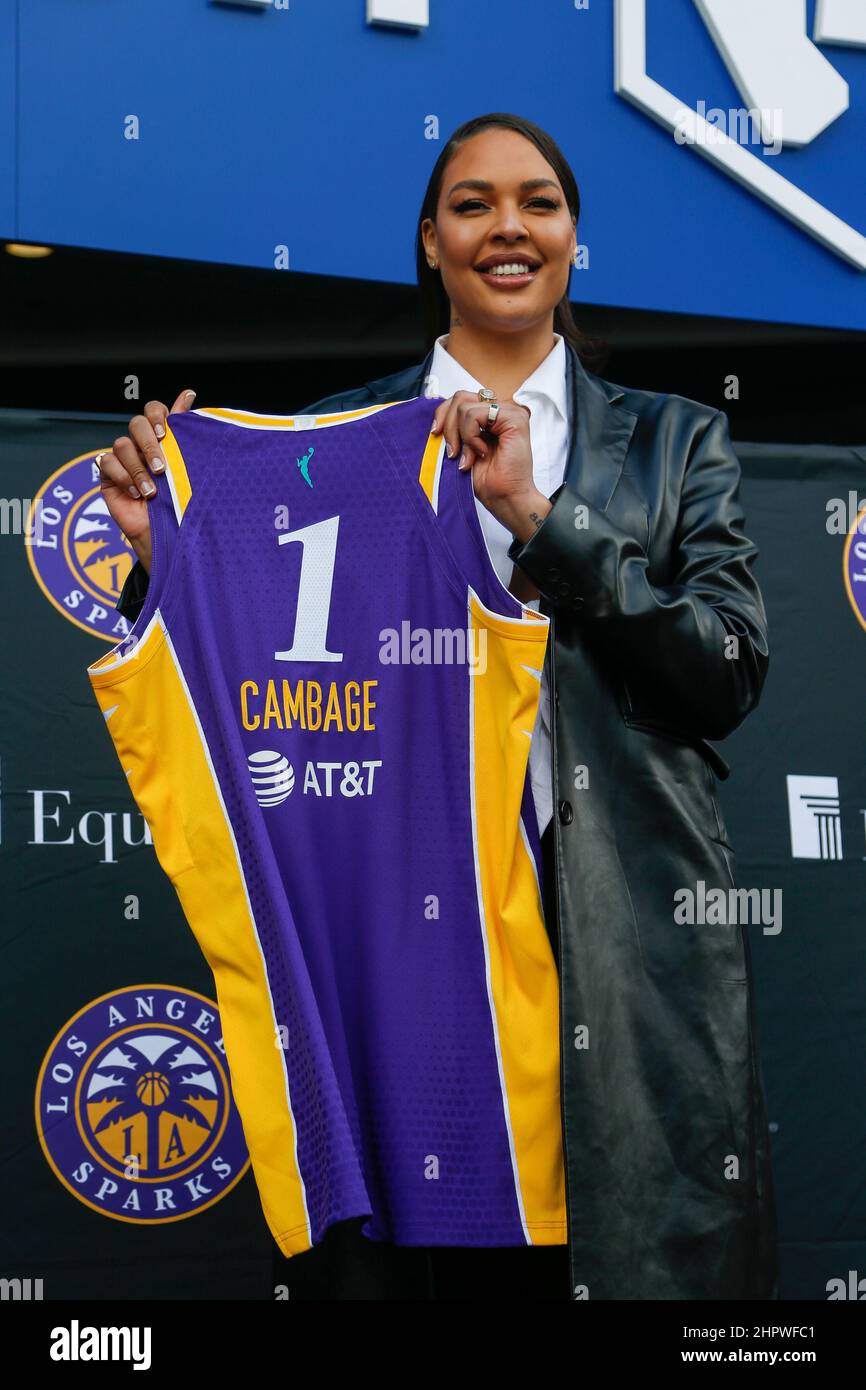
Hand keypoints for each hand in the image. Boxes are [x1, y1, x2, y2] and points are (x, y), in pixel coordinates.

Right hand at [97, 389, 196, 573]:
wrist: (166, 533)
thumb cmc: (180, 500)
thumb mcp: (186, 465)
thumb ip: (183, 430)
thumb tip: (188, 393)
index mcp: (162, 438)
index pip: (154, 411)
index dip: (158, 416)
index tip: (166, 433)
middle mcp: (141, 444)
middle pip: (137, 424)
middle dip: (149, 444)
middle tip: (162, 467)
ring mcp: (123, 458)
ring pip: (122, 444)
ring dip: (138, 468)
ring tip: (152, 491)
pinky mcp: (108, 474)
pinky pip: (107, 462)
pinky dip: (122, 477)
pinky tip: (136, 494)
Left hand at [430, 391, 550, 540]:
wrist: (504, 498)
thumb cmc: (487, 480)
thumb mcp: (462, 448)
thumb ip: (456, 429)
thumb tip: (436, 420)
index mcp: (490, 415)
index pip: (460, 399)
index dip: (442, 414)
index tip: (435, 434)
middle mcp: (501, 409)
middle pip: (460, 397)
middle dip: (448, 425)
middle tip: (453, 452)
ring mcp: (509, 411)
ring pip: (465, 406)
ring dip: (461, 435)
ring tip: (469, 457)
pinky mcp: (514, 418)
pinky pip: (475, 414)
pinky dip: (470, 435)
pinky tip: (481, 452)